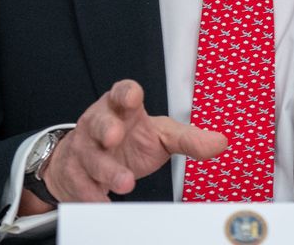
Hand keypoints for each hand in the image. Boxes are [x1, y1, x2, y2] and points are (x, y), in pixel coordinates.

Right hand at [28, 80, 226, 208]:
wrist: (92, 162)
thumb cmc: (131, 140)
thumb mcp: (162, 136)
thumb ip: (189, 139)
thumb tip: (221, 143)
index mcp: (123, 108)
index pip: (122, 92)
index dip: (125, 93)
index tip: (131, 98)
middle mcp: (99, 124)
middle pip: (98, 121)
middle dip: (105, 128)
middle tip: (114, 137)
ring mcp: (83, 148)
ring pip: (89, 156)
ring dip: (106, 169)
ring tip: (126, 183)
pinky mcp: (73, 172)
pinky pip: (78, 183)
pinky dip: (91, 193)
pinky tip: (103, 202)